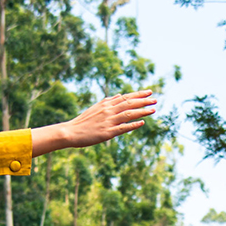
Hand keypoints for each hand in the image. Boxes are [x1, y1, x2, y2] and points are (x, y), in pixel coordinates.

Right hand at [31, 90, 156, 155]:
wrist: (70, 132)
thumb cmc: (82, 122)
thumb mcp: (95, 108)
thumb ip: (108, 102)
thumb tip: (119, 95)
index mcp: (106, 104)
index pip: (125, 97)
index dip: (138, 94)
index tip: (149, 92)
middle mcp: (108, 111)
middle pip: (129, 103)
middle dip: (143, 101)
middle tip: (155, 99)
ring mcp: (108, 121)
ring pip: (128, 114)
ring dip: (141, 111)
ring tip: (153, 109)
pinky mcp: (107, 132)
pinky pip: (123, 128)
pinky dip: (133, 125)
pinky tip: (142, 123)